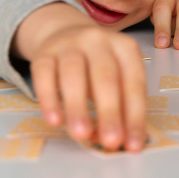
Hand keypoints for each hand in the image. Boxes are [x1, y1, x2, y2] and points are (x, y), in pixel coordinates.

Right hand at [11, 2, 146, 151]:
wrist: (65, 32)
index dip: (135, 115)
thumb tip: (127, 141)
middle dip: (109, 111)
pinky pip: (44, 75)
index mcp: (125, 47)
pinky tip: (55, 121)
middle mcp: (98, 40)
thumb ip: (122, 106)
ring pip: (73, 74)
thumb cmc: (98, 65)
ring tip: (81, 135)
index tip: (134, 145)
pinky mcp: (44, 53)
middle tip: (111, 141)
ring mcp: (69, 44)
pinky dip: (49, 99)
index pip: (134, 82)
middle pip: (105, 76)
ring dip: (78, 106)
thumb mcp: (118, 77)